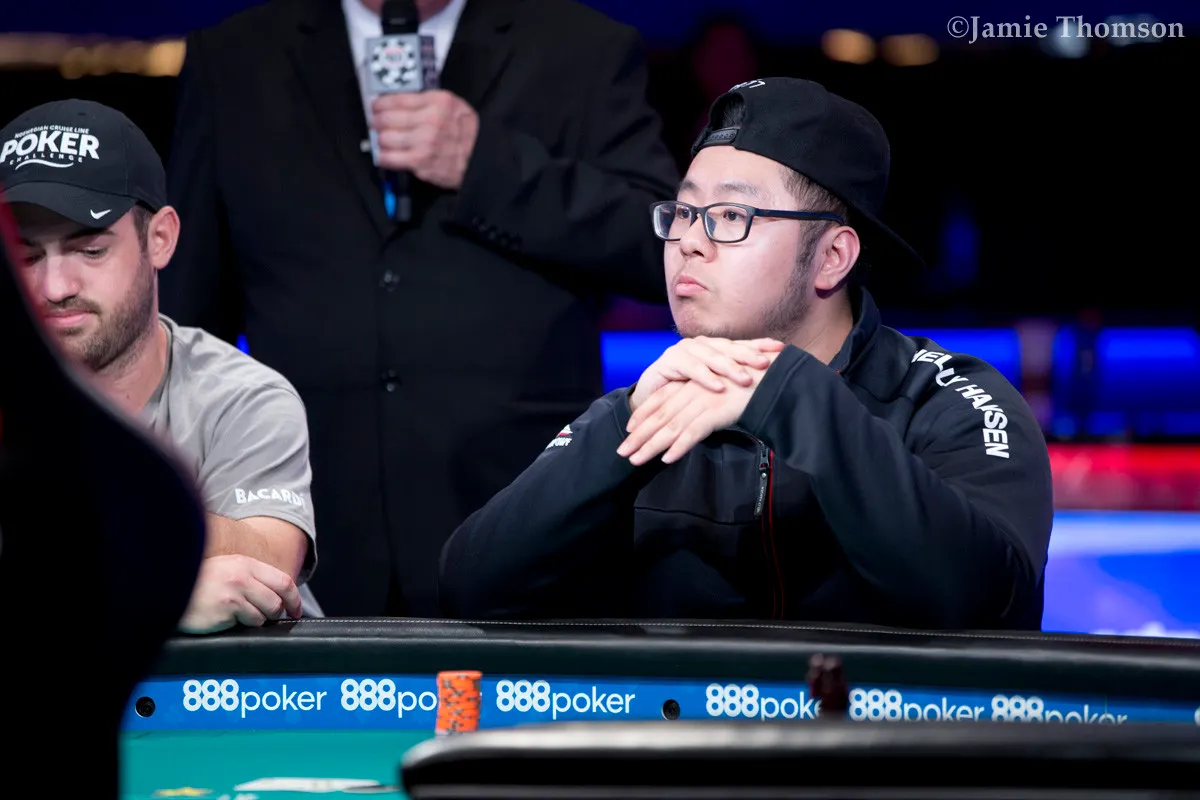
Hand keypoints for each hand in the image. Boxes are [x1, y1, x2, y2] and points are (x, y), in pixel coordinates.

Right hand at [178, 554, 302, 634]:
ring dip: (256, 620)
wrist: (168, 589)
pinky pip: (249, 623)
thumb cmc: (198, 584)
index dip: (294, 599)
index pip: (283, 581)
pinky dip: (241, 625)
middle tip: (266, 618)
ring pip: (265, 615)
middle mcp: (243, 576)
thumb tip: (277, 596)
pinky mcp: (227, 609)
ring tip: (236, 615)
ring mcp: (235, 592)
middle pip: (278, 601)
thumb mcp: (227, 570)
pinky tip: (225, 619)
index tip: (295, 611)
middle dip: (276, 614)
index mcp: (246, 564)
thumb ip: (250, 577)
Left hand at [371, 90, 479, 189]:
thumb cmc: (467, 134)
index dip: (380, 104)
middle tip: (376, 124)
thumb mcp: (454, 107)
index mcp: (438, 101)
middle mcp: (430, 119)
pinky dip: (384, 158)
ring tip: (384, 141)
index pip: (396, 99)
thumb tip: (398, 102)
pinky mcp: (420, 162)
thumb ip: (428, 101)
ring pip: (385, 138)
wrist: (482, 160)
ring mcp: (424, 142)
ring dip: (381, 140)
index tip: (376, 107)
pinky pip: (389, 158)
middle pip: (386, 118)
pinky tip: (385, 156)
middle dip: (377, 122)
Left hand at [618, 352, 778, 465]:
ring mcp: (704, 401)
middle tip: (621, 452)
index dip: (644, 415)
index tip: (629, 429)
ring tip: (635, 461)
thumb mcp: (724, 389)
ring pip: (671, 427)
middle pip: (660, 416)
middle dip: (639, 435)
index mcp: (694, 383)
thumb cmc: (754, 382)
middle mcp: (694, 391)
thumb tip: (698, 417)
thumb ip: (709, 401)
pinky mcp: (717, 411)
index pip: (662, 399)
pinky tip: (667, 459)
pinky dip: (680, 446)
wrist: (776, 374)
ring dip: (650, 446)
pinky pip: (694, 432)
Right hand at [627, 337, 784, 414]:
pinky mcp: (669, 360)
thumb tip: (771, 379)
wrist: (653, 401)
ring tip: (746, 379)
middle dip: (749, 356)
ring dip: (729, 368)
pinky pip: (690, 368)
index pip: (742, 344)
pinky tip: (718, 386)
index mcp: (715, 348)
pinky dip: (705, 377)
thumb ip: (736, 380)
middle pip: (729, 348)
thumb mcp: (716, 386)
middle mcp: (702, 345)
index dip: (761, 345)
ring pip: (712, 357)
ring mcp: (684, 349)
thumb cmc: (687, 393)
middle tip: (766, 363)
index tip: (782, 349)